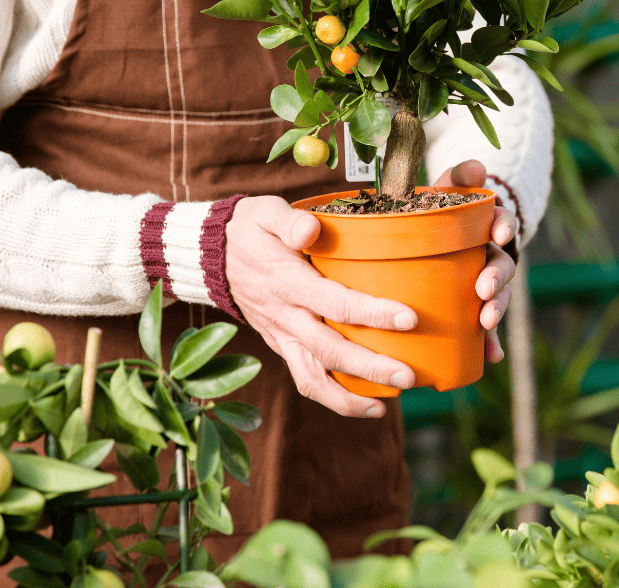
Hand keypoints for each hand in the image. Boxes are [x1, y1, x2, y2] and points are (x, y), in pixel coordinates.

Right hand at [224, 196, 416, 418]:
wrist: (209, 255)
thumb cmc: (249, 230)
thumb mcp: (264, 213)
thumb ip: (289, 221)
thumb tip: (311, 229)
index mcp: (287, 282)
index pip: (335, 303)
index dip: (373, 313)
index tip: (409, 319)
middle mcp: (284, 316)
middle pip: (329, 350)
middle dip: (370, 367)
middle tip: (408, 376)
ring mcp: (280, 335)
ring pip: (312, 377)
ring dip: (348, 397)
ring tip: (383, 406)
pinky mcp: (279, 345)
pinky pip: (304, 378)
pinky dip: (331, 396)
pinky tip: (363, 403)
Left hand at [433, 159, 514, 363]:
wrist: (434, 237)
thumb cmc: (440, 210)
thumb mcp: (447, 188)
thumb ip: (459, 176)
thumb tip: (478, 167)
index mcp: (488, 225)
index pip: (504, 222)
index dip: (505, 227)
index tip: (499, 233)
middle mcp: (492, 254)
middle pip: (503, 265)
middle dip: (497, 278)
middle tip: (484, 289)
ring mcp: (486, 283)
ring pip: (498, 297)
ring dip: (496, 311)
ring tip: (485, 325)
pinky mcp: (475, 307)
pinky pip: (485, 328)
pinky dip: (491, 343)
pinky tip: (491, 358)